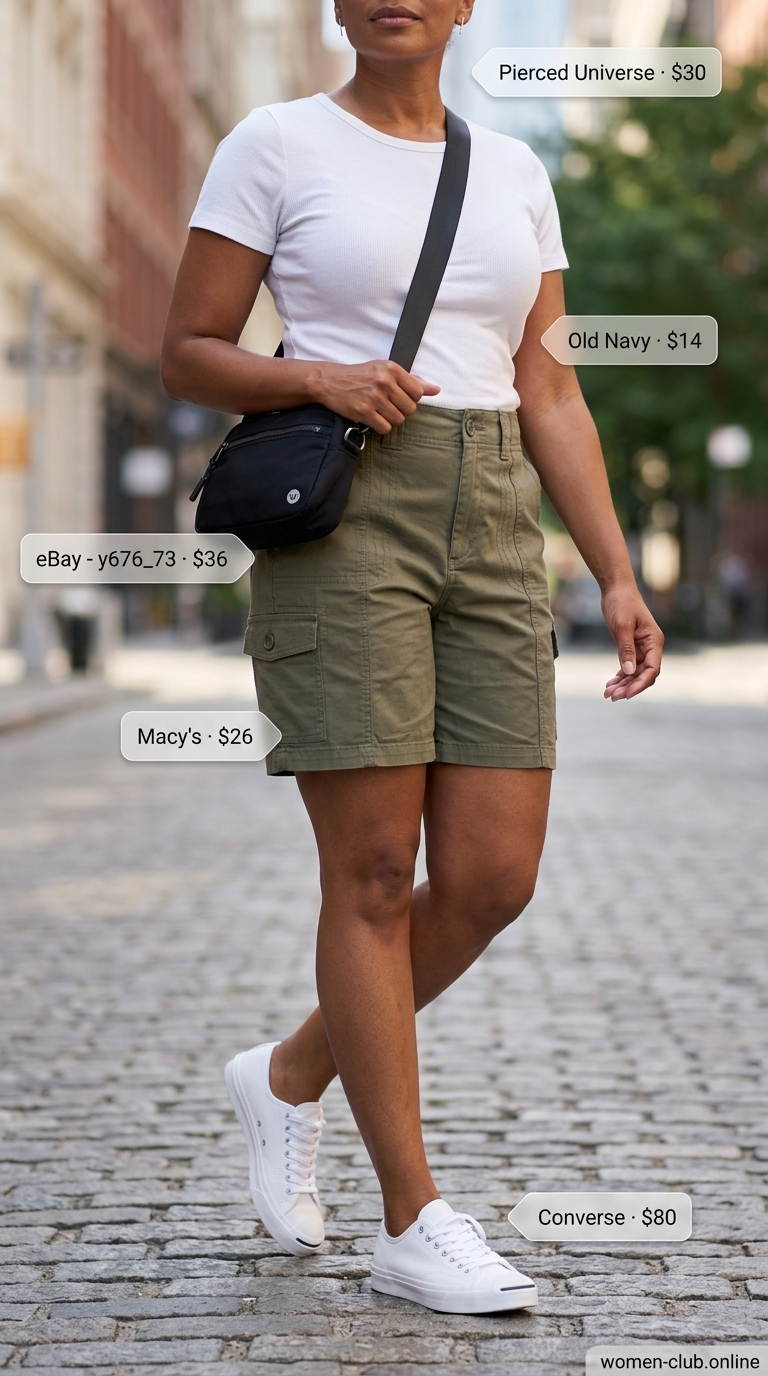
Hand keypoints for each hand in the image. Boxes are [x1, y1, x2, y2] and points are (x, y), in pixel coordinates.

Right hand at [311, 360, 439, 433]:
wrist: (329, 381)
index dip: (410, 399)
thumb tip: (436, 390)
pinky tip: (373, 418)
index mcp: (392, 369)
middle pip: (410, 409)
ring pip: (399, 420)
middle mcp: (384, 382)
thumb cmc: (360, 376)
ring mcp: (374, 397)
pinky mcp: (364, 412)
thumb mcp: (384, 370)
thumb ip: (412, 380)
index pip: (418, 393)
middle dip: (401, 410)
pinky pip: (385, 428)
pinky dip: (381, 426)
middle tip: (387, 405)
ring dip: (391, 419)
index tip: (398, 397)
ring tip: (379, 411)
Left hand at [601, 584, 663, 700]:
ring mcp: (641, 648)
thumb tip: (628, 672)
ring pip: (634, 673)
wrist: (616, 589)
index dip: (640, 684)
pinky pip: (628, 666)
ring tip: (608, 693)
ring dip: (623, 684)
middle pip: (643, 674)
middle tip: (612, 697)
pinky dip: (620, 676)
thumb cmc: (622, 603)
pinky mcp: (631, 647)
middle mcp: (650, 647)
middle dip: (629, 687)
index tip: (626, 694)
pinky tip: (610, 684)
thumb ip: (626, 649)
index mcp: (654, 641)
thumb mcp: (622, 626)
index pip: (652, 669)